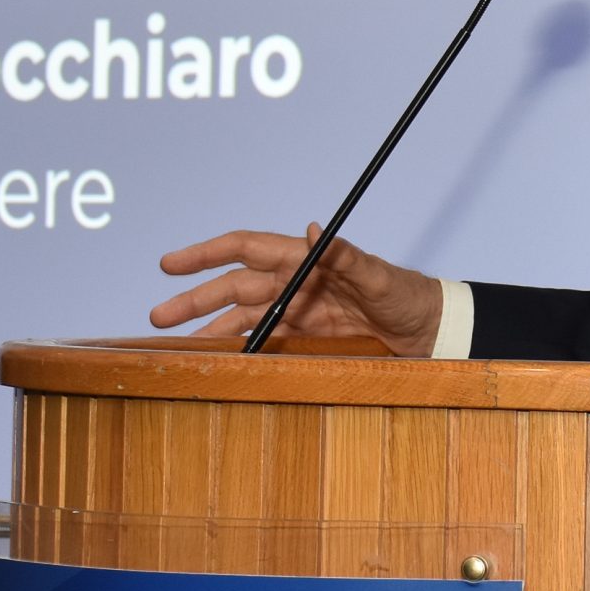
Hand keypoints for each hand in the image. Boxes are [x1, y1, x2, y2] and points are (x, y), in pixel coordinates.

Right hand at [149, 225, 444, 356]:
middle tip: (158, 316)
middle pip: (233, 288)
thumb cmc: (409, 295)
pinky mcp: (308, 337)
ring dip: (210, 329)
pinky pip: (264, 341)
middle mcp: (294, 283)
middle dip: (194, 300)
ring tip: (178, 344)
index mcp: (303, 260)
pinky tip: (217, 359)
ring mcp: (299, 311)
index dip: (205, 255)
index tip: (170, 264)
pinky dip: (239, 348)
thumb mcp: (379, 276)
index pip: (244, 250)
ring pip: (242, 317)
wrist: (432, 331)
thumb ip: (346, 256)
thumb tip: (313, 231)